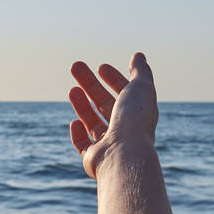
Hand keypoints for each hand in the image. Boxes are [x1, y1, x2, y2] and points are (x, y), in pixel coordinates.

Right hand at [69, 52, 157, 177]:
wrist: (123, 155)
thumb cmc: (134, 121)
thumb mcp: (141, 88)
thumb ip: (141, 71)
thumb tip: (139, 56)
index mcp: (139, 113)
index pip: (126, 93)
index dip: (114, 78)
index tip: (101, 67)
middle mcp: (126, 130)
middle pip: (105, 103)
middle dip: (90, 84)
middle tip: (75, 67)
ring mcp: (110, 145)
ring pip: (93, 122)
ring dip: (82, 105)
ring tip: (72, 90)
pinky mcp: (95, 158)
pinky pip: (84, 144)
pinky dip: (78, 133)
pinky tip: (74, 121)